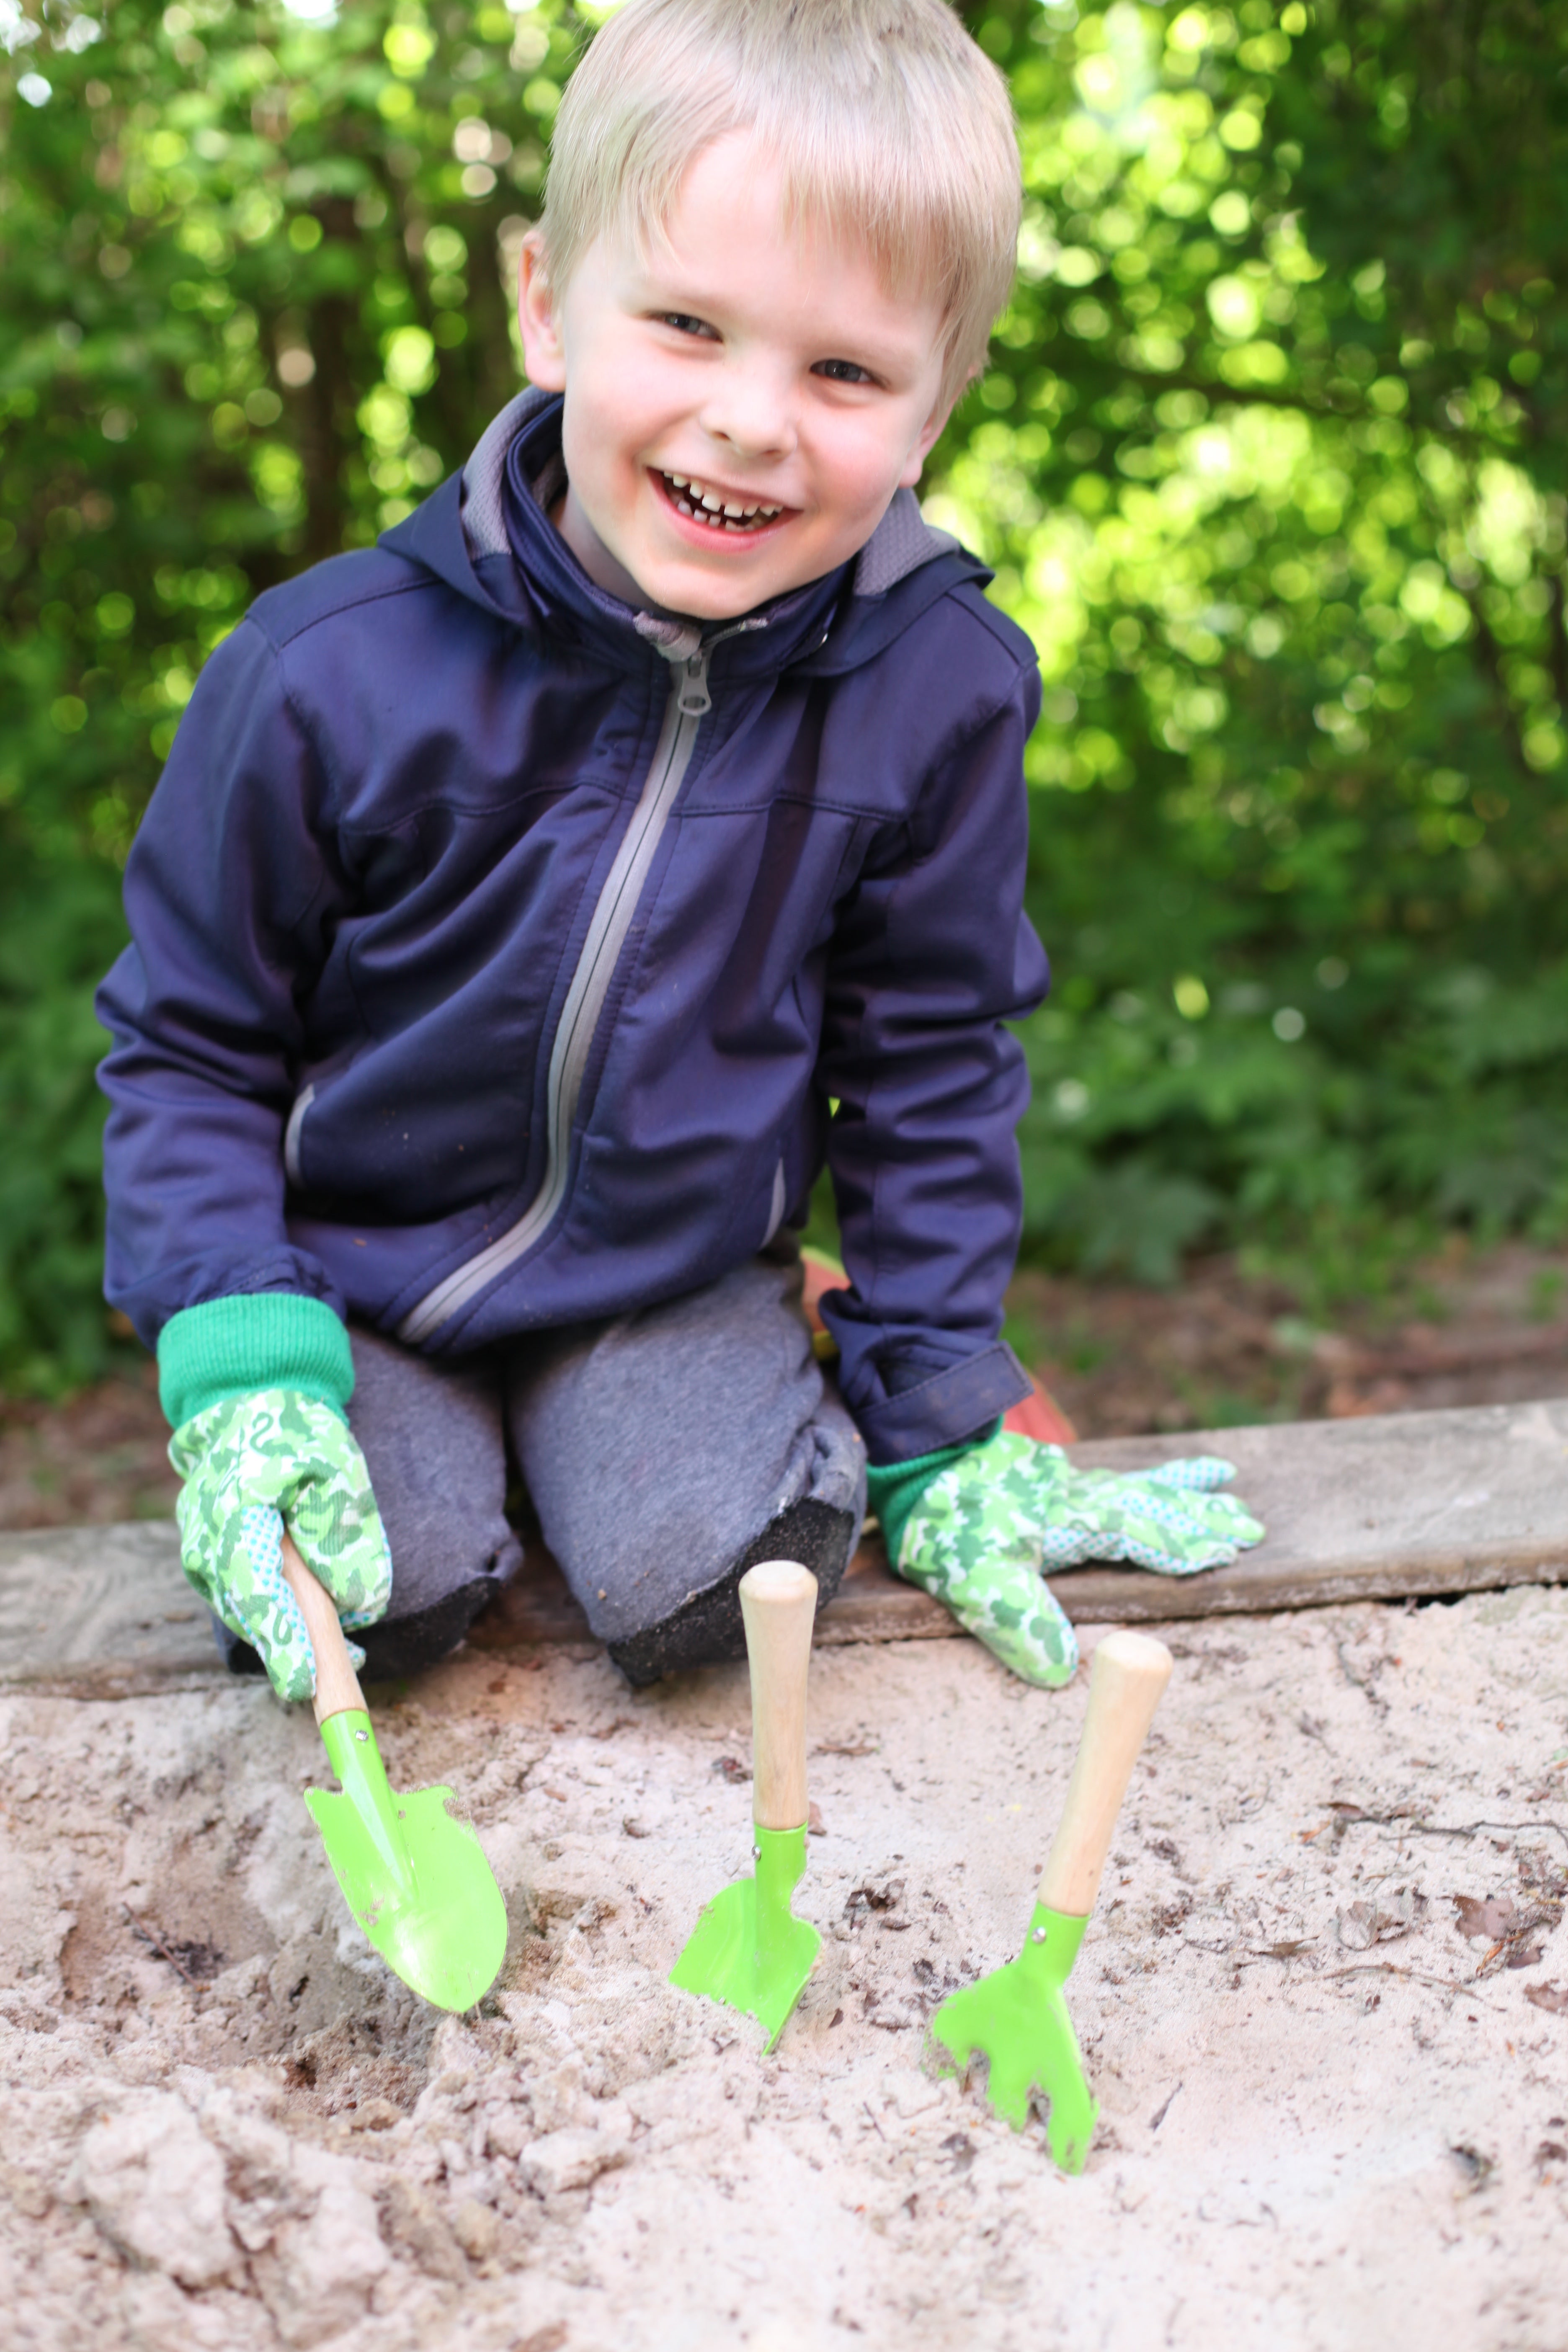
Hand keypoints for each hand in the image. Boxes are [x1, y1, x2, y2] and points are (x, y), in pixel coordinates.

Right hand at [169, 1390, 392, 1703]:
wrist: (247, 1405)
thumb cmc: (298, 1435)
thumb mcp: (338, 1473)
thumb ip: (346, 1537)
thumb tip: (360, 1605)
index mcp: (236, 1511)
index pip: (256, 1590)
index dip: (282, 1640)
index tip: (304, 1685)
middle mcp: (206, 1540)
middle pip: (250, 1615)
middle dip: (296, 1652)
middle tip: (346, 1680)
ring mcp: (201, 1554)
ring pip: (249, 1614)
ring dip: (292, 1636)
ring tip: (344, 1658)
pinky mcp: (210, 1563)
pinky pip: (247, 1602)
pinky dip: (280, 1619)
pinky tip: (316, 1629)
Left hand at [894, 1430, 1264, 1687]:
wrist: (913, 1451)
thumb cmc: (944, 1520)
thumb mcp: (976, 1581)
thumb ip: (1022, 1623)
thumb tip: (1065, 1672)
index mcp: (1072, 1524)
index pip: (1143, 1536)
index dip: (1184, 1547)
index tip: (1229, 1552)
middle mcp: (1076, 1498)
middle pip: (1152, 1506)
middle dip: (1200, 1516)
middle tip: (1251, 1522)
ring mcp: (1059, 1482)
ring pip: (1133, 1485)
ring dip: (1177, 1488)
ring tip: (1223, 1477)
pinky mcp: (1038, 1475)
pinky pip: (1103, 1476)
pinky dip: (1132, 1475)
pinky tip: (1133, 1481)